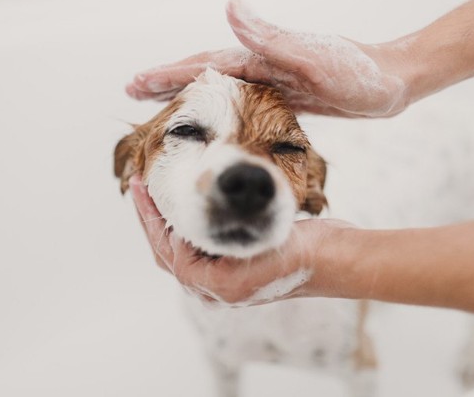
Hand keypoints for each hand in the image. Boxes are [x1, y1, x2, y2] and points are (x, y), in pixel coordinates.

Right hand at [125, 0, 411, 117]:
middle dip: (167, 82)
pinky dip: (219, 109)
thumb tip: (229, 6)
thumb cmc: (359, 73)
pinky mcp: (287, 97)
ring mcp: (273, 81)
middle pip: (204, 74)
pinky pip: (241, 103)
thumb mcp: (314, 57)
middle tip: (132, 91)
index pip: (204, 65)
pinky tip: (213, 117)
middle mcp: (262, 66)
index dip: (169, 74)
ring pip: (219, 89)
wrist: (394, 81)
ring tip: (161, 103)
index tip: (135, 82)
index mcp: (262, 57)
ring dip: (189, 95)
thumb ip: (271, 37)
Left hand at [129, 175, 359, 304]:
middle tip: (139, 186)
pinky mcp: (238, 266)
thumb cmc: (299, 253)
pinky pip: (202, 246)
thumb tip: (171, 237)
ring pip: (183, 249)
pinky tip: (190, 205)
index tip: (141, 187)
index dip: (150, 217)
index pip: (167, 250)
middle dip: (151, 219)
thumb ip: (208, 249)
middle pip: (168, 252)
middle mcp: (216, 288)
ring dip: (168, 221)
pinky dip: (189, 225)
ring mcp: (227, 279)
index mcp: (214, 287)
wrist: (335, 258)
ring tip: (157, 193)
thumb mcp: (251, 246)